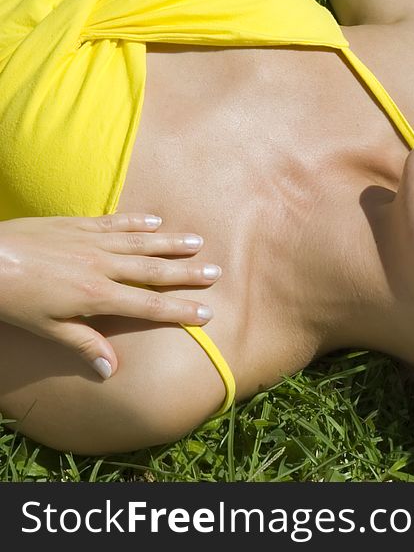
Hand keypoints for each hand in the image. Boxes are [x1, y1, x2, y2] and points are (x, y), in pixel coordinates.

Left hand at [0, 214, 221, 379]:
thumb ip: (83, 344)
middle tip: (216, 272)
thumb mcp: (45, 329)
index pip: (148, 305)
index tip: (206, 312)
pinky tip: (156, 220)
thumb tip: (112, 370)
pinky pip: (115, 222)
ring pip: (141, 242)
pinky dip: (137, 221)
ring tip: (198, 242)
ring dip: (171, 243)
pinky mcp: (76, 224)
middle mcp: (101, 265)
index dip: (180, 309)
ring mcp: (91, 241)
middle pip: (153, 270)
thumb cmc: (10, 298)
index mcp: (96, 295)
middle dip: (187, 274)